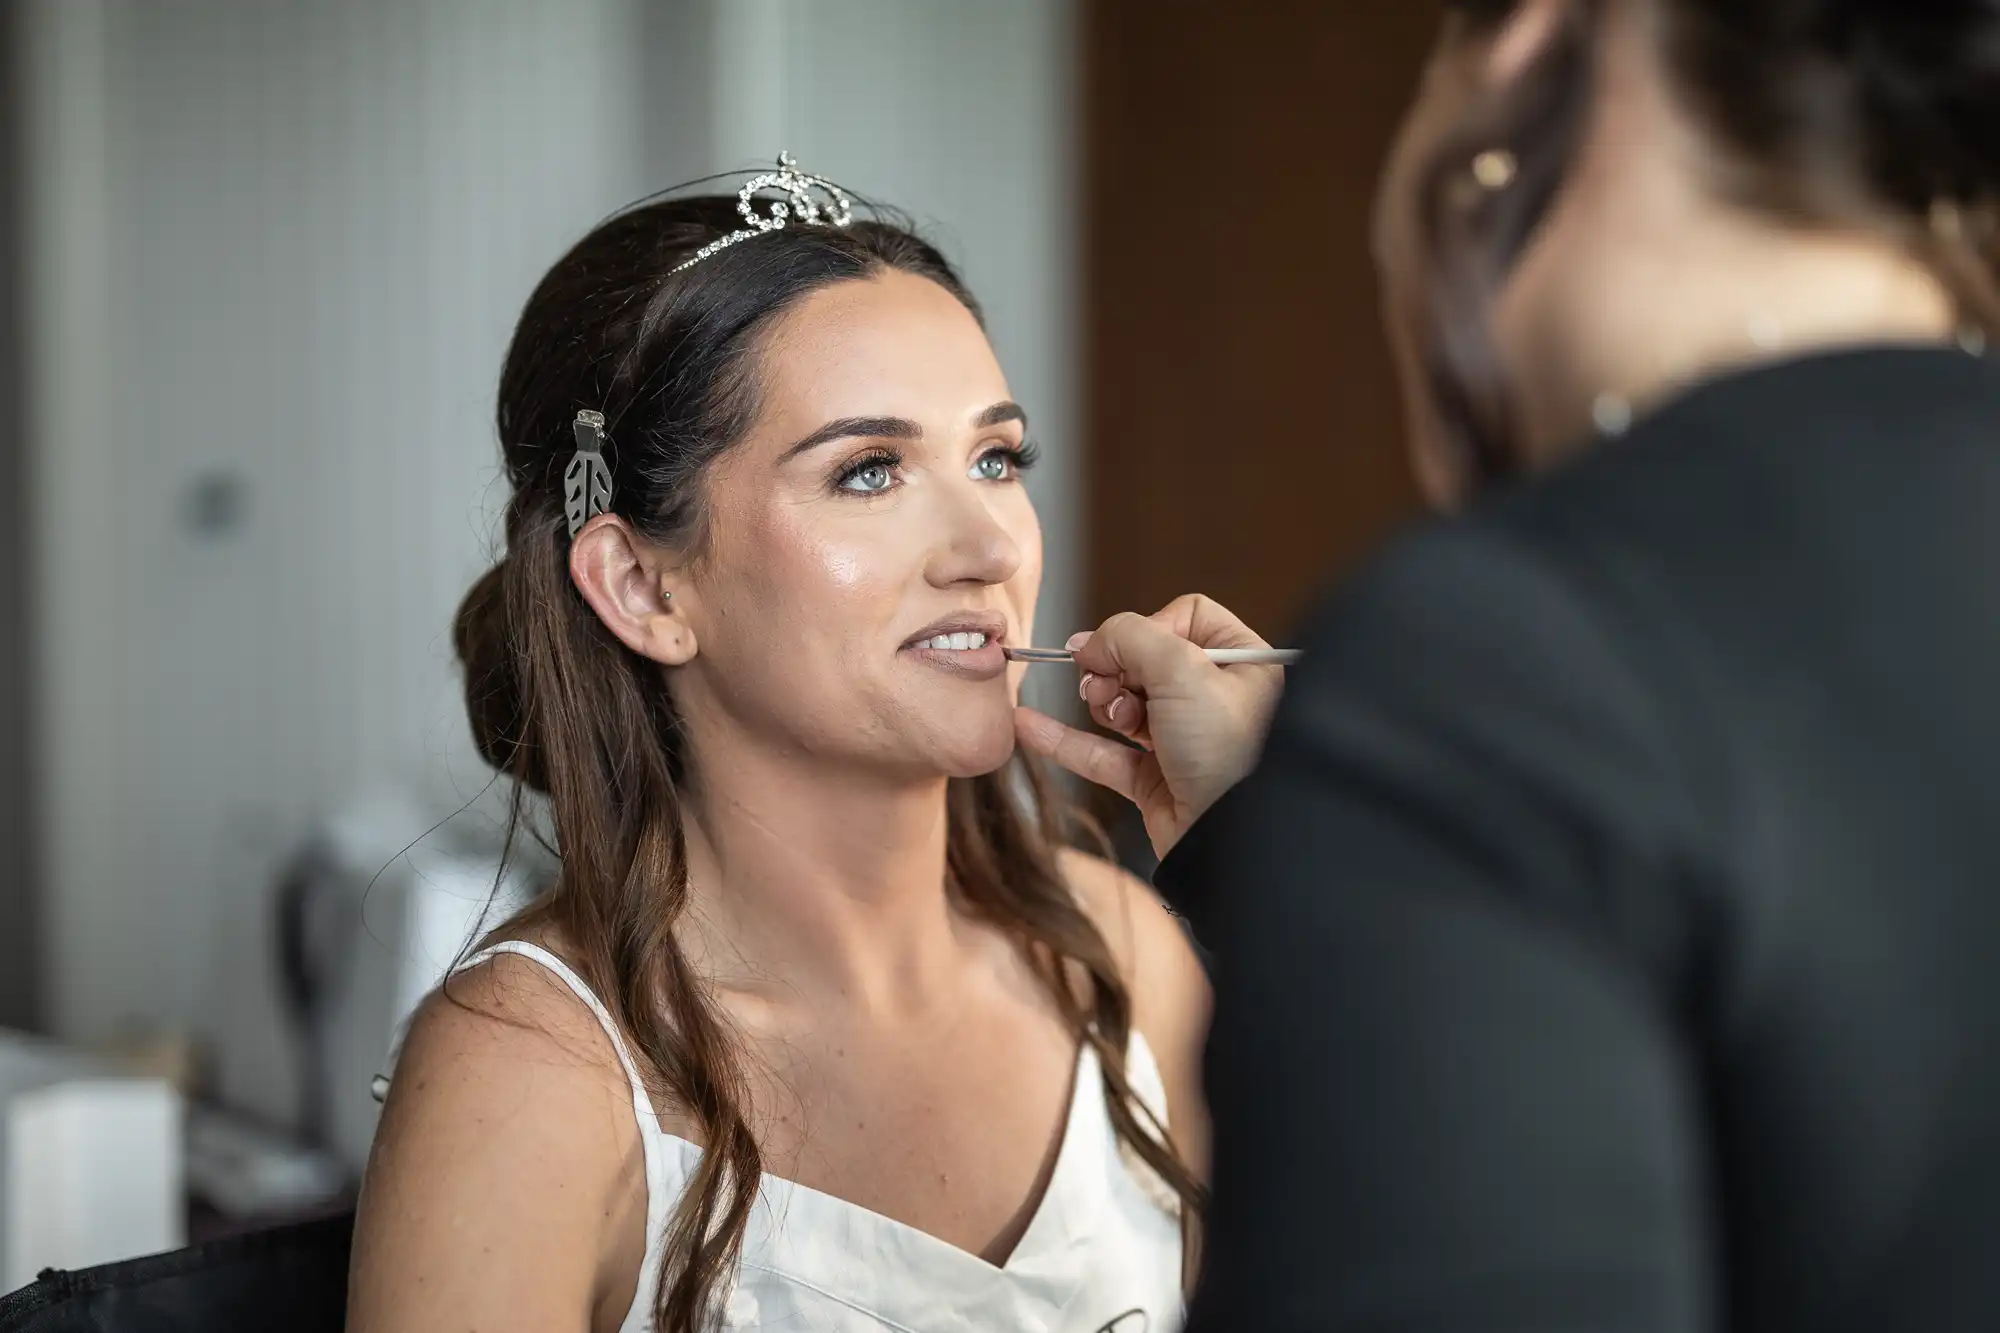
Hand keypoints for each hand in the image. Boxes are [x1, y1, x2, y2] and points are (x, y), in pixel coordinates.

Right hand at [1014, 594, 1284, 858]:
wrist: (1233, 838)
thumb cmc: (1229, 752)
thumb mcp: (1182, 668)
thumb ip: (1129, 636)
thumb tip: (1089, 643)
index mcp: (1241, 664)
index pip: (1186, 616)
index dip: (1151, 627)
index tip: (1134, 650)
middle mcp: (1215, 699)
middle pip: (1144, 659)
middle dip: (1118, 668)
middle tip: (1111, 683)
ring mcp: (1183, 740)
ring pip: (1122, 702)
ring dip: (1104, 702)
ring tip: (1110, 711)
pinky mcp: (1156, 780)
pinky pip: (1102, 753)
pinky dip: (1065, 739)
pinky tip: (1029, 725)